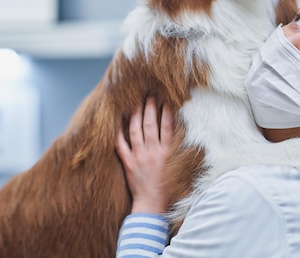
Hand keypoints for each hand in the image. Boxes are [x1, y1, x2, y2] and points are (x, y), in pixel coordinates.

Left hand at [116, 98, 173, 214]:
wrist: (152, 204)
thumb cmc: (168, 187)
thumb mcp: (179, 167)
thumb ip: (179, 150)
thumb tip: (182, 132)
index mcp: (166, 152)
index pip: (167, 126)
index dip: (166, 111)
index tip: (166, 99)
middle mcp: (152, 151)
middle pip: (150, 124)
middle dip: (150, 107)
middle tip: (149, 94)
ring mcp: (138, 156)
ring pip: (135, 130)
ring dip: (135, 114)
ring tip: (136, 102)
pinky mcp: (128, 162)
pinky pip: (120, 144)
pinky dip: (118, 132)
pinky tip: (117, 121)